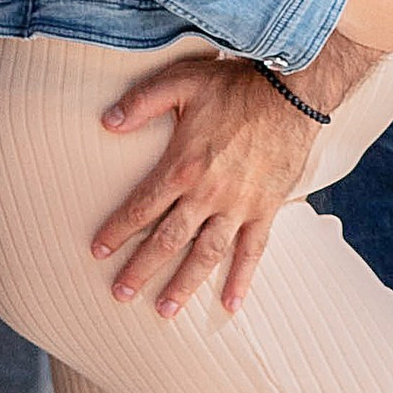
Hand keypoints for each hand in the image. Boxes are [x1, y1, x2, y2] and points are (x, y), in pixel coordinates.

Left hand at [93, 54, 314, 318]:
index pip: (142, 207)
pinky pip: (253, 251)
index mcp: (183, 166)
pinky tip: (230, 305)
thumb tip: (106, 122)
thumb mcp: (183, 81)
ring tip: (164, 312)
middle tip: (119, 294)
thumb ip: (142, 102)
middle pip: (168, 240)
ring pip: (206, 255)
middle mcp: (208, 193)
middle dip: (141, 269)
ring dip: (184, 285)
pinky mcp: (267, 208)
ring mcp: (240, 205)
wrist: (294, 91)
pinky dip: (241, 279)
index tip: (98, 251)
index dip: (117, 230)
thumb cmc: (236, 83)